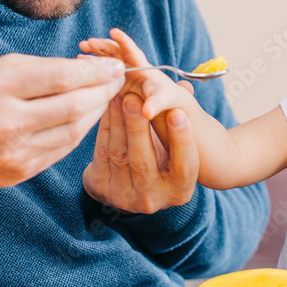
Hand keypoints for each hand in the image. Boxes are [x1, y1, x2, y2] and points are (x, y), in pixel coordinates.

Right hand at [0, 53, 124, 186]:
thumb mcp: (0, 69)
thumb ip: (46, 68)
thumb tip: (93, 69)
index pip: (61, 78)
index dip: (94, 71)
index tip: (114, 64)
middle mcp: (4, 122)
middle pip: (73, 107)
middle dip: (103, 90)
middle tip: (119, 78)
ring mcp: (13, 152)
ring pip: (74, 131)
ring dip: (96, 111)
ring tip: (106, 95)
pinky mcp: (20, 171)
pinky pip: (63, 148)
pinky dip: (81, 130)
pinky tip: (88, 115)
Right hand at [79, 28, 197, 149]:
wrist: (168, 103)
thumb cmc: (169, 99)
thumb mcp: (164, 101)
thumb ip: (156, 104)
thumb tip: (148, 113)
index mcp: (145, 68)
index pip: (133, 52)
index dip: (124, 41)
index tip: (114, 31)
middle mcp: (134, 67)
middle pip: (117, 52)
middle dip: (102, 46)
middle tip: (86, 43)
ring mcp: (125, 74)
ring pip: (109, 60)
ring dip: (95, 54)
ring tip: (80, 51)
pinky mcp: (119, 83)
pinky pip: (105, 73)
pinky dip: (94, 68)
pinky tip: (81, 66)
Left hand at [83, 87, 199, 213]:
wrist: (131, 183)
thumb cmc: (163, 158)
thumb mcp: (177, 147)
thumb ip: (182, 119)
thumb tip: (186, 86)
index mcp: (179, 192)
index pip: (186, 167)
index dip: (182, 141)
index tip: (177, 112)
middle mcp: (152, 200)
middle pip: (144, 162)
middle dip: (139, 127)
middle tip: (136, 99)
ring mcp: (123, 197)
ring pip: (120, 155)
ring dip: (119, 122)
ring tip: (120, 96)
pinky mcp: (100, 188)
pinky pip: (102, 152)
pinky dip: (105, 126)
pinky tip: (108, 106)